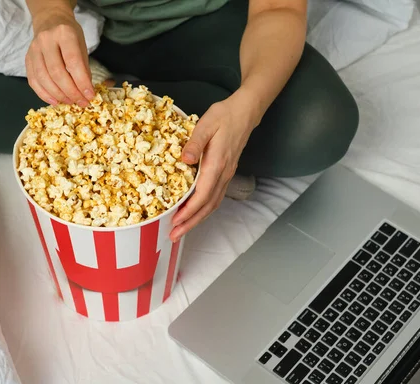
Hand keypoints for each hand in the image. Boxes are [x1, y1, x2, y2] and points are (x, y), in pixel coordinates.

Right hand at [26, 8, 94, 105]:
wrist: (50, 20)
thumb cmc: (69, 35)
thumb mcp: (82, 45)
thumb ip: (84, 67)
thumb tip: (86, 91)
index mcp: (64, 33)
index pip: (73, 62)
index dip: (81, 82)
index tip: (89, 95)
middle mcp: (46, 40)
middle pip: (56, 72)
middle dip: (71, 92)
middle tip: (81, 102)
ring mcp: (33, 49)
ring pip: (43, 79)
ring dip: (58, 95)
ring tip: (70, 102)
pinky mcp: (27, 59)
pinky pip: (33, 81)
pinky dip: (44, 94)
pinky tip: (55, 101)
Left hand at [170, 88, 259, 241]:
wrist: (245, 112)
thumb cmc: (224, 116)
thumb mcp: (206, 124)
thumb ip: (194, 143)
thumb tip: (184, 160)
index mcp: (217, 163)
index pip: (203, 194)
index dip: (189, 210)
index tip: (176, 221)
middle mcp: (223, 174)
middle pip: (208, 205)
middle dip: (191, 222)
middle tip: (174, 236)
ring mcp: (226, 175)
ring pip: (212, 204)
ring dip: (197, 219)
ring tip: (181, 230)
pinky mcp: (226, 173)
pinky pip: (215, 197)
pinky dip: (203, 209)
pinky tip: (194, 213)